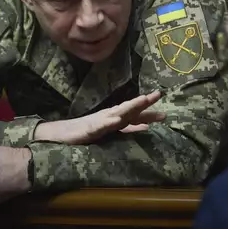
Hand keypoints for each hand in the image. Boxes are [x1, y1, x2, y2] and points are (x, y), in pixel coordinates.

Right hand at [34, 90, 163, 144]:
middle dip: (143, 102)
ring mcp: (100, 121)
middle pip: (129, 108)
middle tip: (158, 94)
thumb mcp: (112, 131)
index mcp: (116, 117)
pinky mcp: (91, 128)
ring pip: (118, 112)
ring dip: (130, 106)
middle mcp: (110, 116)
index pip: (135, 114)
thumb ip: (129, 128)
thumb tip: (146, 127)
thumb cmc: (88, 132)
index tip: (164, 111)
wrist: (63, 134)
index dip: (149, 111)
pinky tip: (117, 119)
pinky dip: (110, 121)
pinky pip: (102, 124)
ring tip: (142, 100)